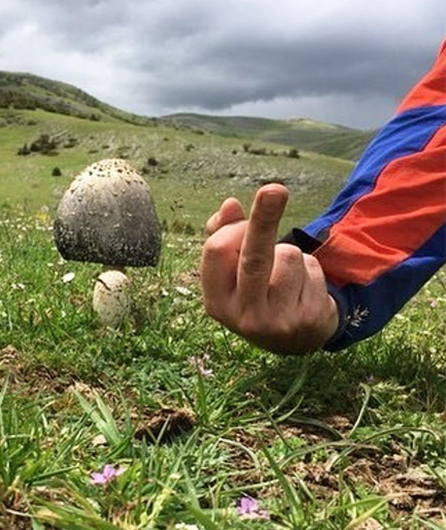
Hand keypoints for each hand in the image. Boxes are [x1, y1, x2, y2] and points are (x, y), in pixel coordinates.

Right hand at [200, 184, 338, 353]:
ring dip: (291, 254)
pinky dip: (311, 269)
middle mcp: (244, 317)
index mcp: (216, 303)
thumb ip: (226, 235)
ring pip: (288, 256)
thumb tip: (229, 205)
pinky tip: (304, 289)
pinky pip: (312, 269)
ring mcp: (278, 322)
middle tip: (275, 189)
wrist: (294, 340)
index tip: (244, 221)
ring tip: (287, 277)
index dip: (234, 228)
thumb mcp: (234, 270)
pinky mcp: (309, 319)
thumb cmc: (257, 292)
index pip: (217, 251)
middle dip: (264, 220)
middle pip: (253, 257)